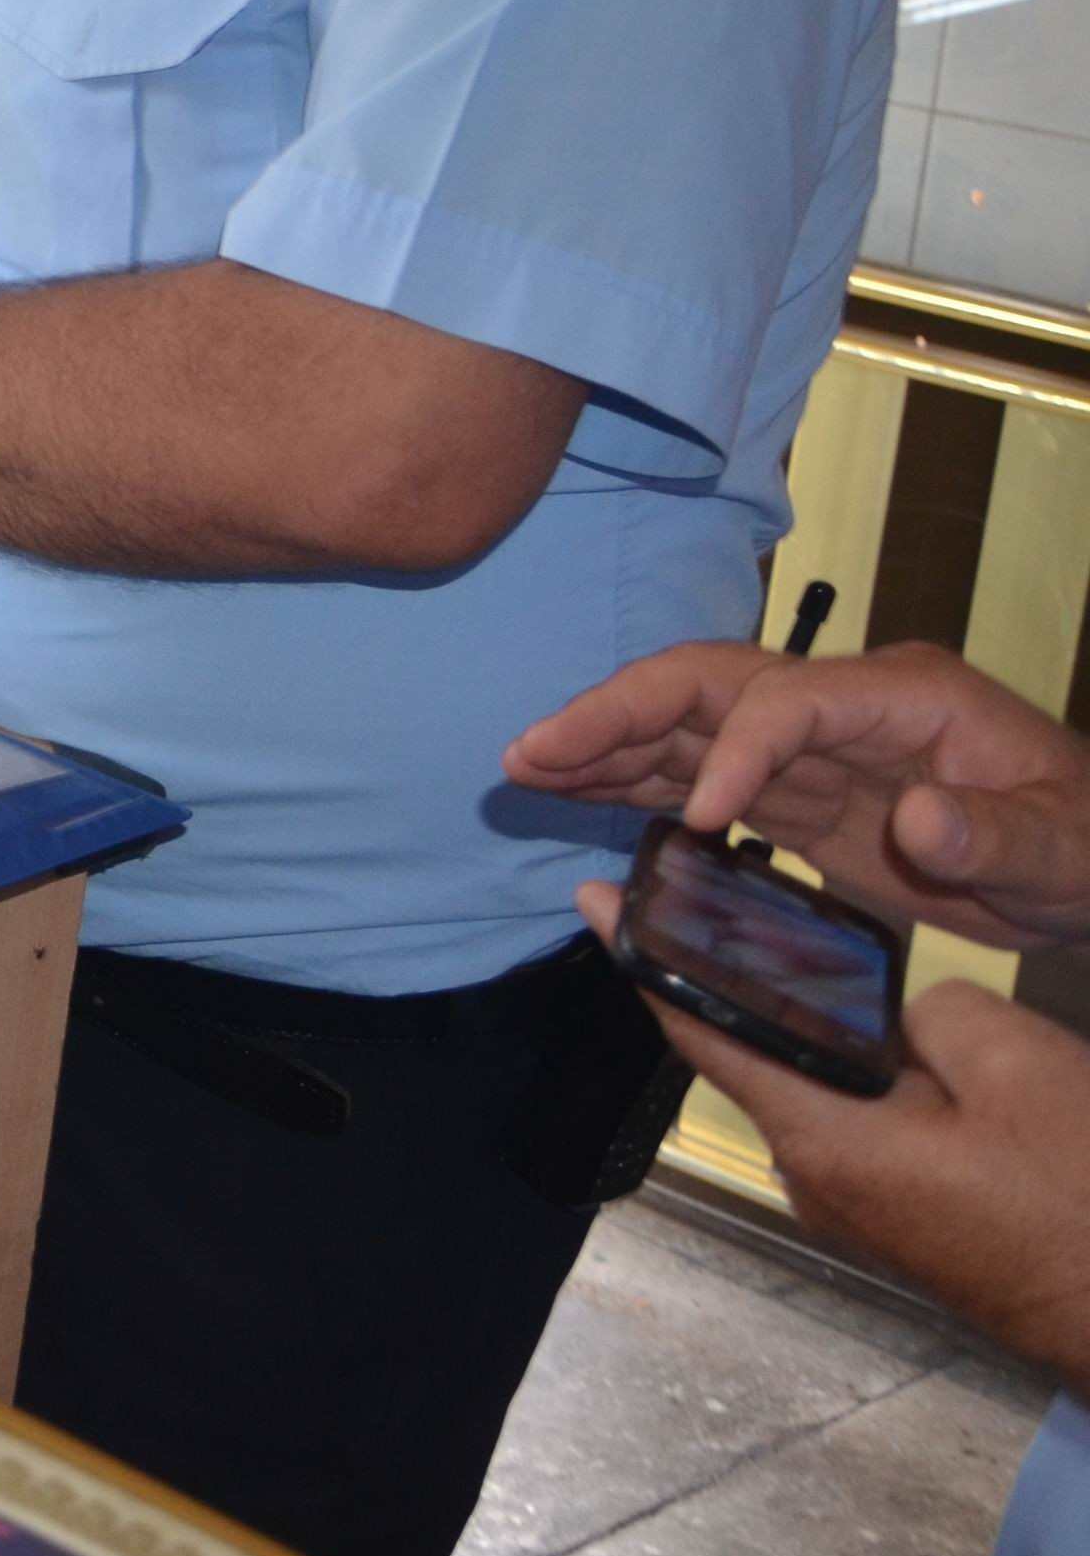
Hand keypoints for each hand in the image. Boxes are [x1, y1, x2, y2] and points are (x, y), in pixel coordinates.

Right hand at [510, 643, 1089, 950]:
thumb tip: (921, 818)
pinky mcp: (795, 798)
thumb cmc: (1088, 846)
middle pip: (708, 686)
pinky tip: (573, 798)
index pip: (790, 699)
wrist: (1088, 869)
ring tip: (524, 770)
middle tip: (533, 751)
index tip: (709, 820)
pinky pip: (697, 779)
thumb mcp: (1066, 849)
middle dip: (617, 713)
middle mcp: (840, 708)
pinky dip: (632, 786)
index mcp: (903, 697)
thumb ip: (998, 834)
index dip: (740, 751)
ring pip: (687, 728)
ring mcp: (810, 750)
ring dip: (604, 746)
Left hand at [585, 887, 1089, 1394]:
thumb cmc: (1088, 1199)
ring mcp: (862, 1210)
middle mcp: (818, 1180)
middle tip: (750, 893)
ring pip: (828, 1090)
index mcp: (823, 1141)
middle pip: (763, 1055)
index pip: (703, 1032)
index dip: (642, 959)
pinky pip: (870, 1126)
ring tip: (847, 955)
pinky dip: (877, 1078)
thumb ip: (934, 1013)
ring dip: (834, 1030)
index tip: (591, 898)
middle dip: (757, 978)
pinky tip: (915, 1042)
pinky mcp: (906, 1221)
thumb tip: (904, 1021)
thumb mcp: (1020, 1068)